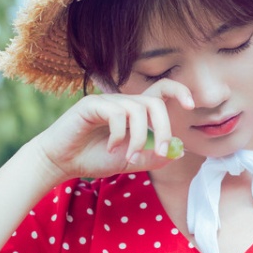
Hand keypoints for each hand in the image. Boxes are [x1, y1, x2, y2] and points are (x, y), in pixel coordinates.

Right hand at [35, 79, 194, 183]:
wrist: (61, 162)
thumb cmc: (93, 158)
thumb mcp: (129, 162)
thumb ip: (152, 158)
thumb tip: (178, 152)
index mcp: (134, 112)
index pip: (162, 90)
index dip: (179, 92)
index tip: (191, 106)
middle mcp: (123, 102)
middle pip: (155, 102)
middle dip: (164, 129)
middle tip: (161, 152)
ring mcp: (107, 101)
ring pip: (138, 110)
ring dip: (139, 139)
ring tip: (128, 157)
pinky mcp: (91, 104)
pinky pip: (117, 114)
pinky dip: (119, 135)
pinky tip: (109, 148)